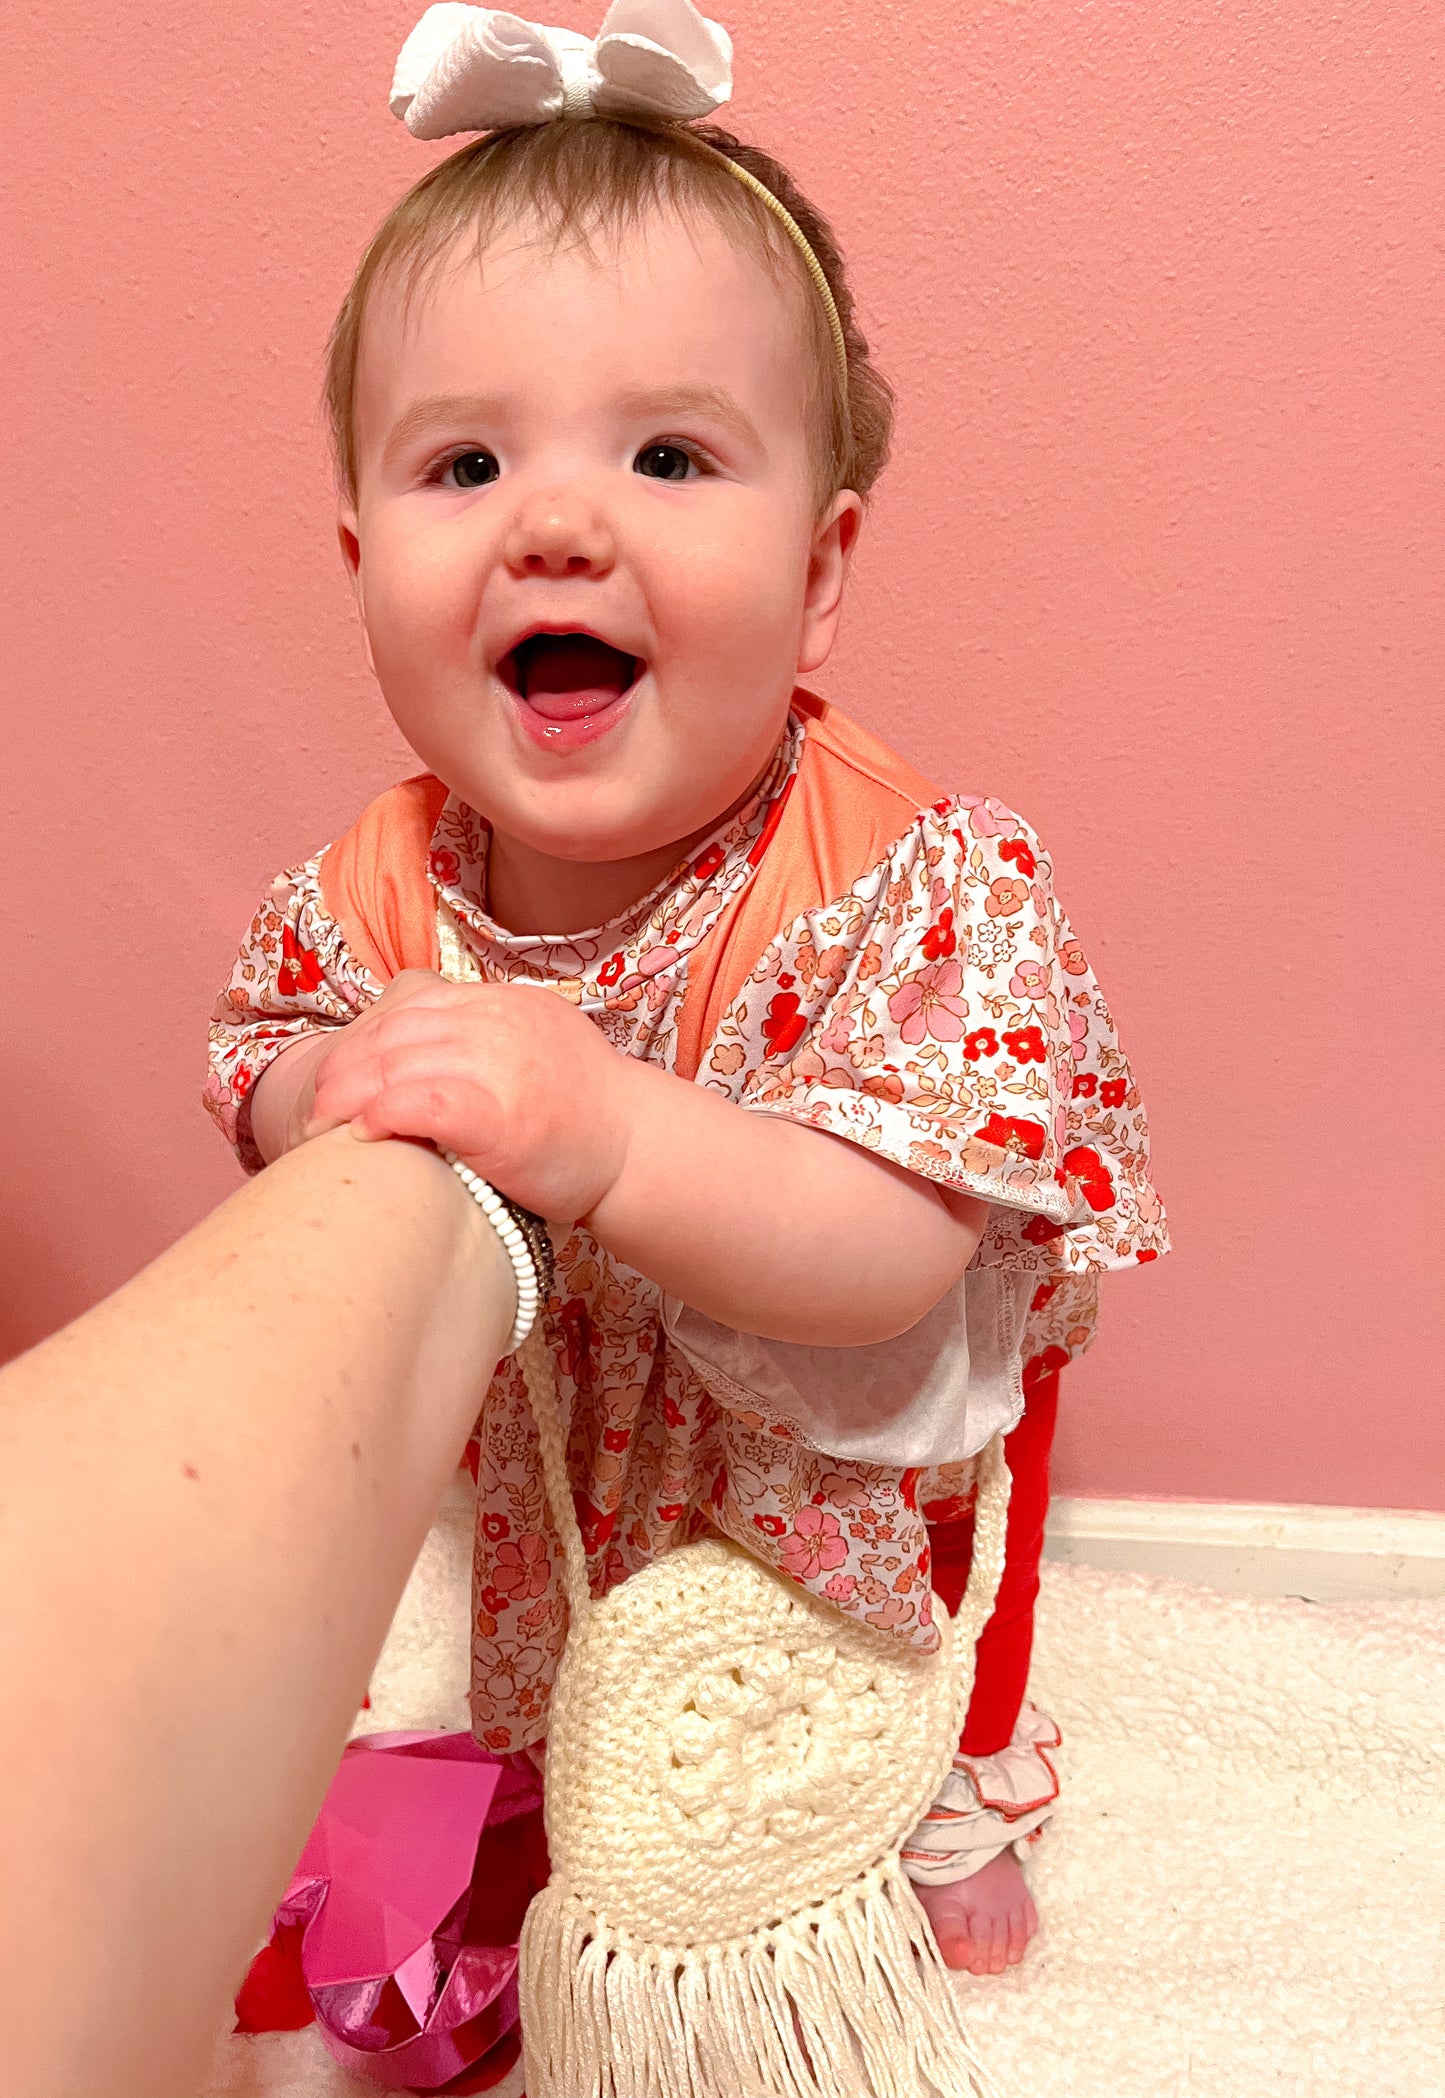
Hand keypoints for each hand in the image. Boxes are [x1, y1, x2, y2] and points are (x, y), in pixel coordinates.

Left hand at [300, 970, 632, 1222]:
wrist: (637, 1148)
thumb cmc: (580, 1114)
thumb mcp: (535, 1044)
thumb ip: (480, 1035)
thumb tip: (412, 1050)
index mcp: (500, 1003)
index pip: (409, 1004)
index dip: (362, 1038)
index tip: (337, 1074)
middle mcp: (497, 1023)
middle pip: (393, 1032)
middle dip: (344, 1069)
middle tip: (316, 1108)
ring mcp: (500, 1065)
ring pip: (398, 1063)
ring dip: (350, 1094)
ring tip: (325, 1124)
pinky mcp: (501, 1116)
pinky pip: (423, 1101)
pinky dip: (385, 1112)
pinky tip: (365, 1132)